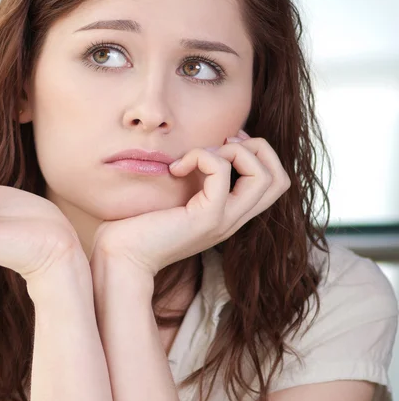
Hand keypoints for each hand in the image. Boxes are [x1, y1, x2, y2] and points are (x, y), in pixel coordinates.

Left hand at [90, 131, 291, 279]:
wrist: (120, 257)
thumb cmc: (139, 226)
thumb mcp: (176, 198)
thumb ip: (194, 178)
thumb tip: (203, 147)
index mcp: (230, 214)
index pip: (275, 183)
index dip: (258, 154)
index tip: (224, 144)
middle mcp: (233, 219)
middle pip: (279, 178)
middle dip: (256, 148)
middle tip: (219, 146)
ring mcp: (223, 221)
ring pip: (263, 176)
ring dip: (233, 151)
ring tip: (199, 157)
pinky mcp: (205, 219)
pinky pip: (222, 174)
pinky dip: (202, 157)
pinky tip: (175, 168)